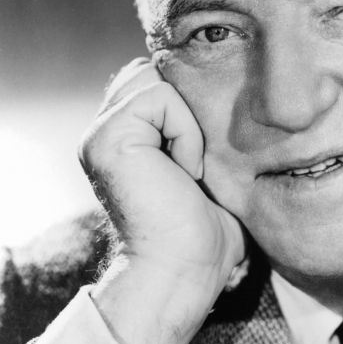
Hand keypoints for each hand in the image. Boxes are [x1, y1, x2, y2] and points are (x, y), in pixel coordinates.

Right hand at [78, 58, 245, 343]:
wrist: (184, 272)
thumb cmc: (206, 236)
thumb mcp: (209, 172)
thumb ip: (202, 131)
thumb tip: (240, 96)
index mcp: (126, 137)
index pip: (158, 79)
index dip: (191, 105)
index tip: (203, 160)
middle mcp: (106, 130)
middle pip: (154, 70)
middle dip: (187, 106)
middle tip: (198, 162)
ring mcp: (101, 133)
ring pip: (156, 78)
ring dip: (187, 121)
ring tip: (190, 168)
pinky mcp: (107, 137)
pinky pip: (160, 97)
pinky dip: (185, 133)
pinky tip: (184, 172)